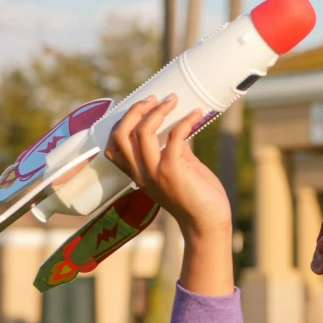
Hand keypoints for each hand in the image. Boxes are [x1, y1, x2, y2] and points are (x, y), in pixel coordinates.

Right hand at [105, 94, 231, 239]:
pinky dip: (185, 120)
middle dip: (135, 110)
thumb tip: (178, 126)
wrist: (208, 223)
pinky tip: (196, 114)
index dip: (122, 122)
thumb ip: (175, 150)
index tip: (141, 107)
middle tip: (153, 98)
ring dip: (158, 110)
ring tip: (173, 100)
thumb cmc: (198, 198)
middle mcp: (141, 174)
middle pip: (121, 134)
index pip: (114, 146)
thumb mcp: (180, 169)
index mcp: (138, 175)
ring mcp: (155, 172)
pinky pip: (174, 136)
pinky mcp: (173, 171)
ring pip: (142, 132)